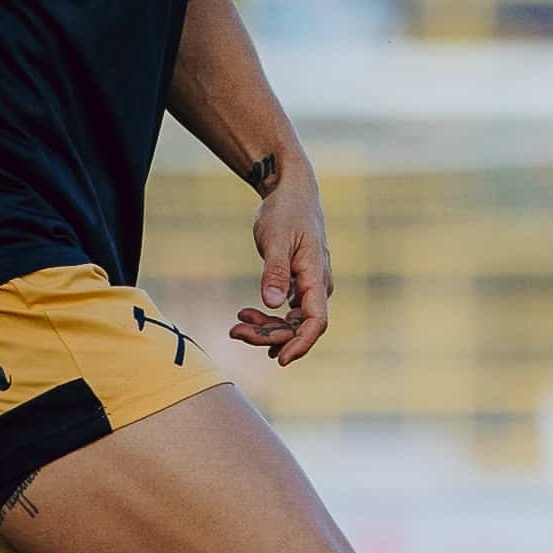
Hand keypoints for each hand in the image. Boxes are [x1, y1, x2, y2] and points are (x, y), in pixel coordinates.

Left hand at [233, 162, 332, 365]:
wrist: (291, 193)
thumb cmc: (286, 211)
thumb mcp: (276, 238)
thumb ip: (275, 271)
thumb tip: (272, 304)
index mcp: (317, 276)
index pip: (316, 322)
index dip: (300, 344)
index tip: (280, 359)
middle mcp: (317, 286)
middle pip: (298, 326)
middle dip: (268, 335)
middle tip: (235, 332)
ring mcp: (309, 286)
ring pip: (291, 322)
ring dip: (265, 329)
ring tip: (236, 326)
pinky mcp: (298, 284)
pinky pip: (286, 311)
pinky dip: (267, 317)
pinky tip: (246, 315)